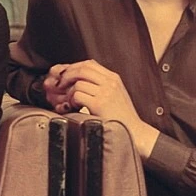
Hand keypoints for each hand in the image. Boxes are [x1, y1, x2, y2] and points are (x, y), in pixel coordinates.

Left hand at [44, 60, 160, 158]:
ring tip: (71, 101)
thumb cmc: (123, 117)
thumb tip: (81, 79)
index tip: (66, 75)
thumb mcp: (115, 94)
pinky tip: (75, 107)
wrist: (133, 131)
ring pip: (78, 82)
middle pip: (82, 69)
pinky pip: (78, 95)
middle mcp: (110, 82)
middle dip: (67, 76)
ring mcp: (105, 92)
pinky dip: (72, 100)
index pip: (89, 63)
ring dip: (69, 92)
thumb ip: (102, 85)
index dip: (74, 67)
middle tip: (61, 85)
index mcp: (113, 78)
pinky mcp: (99, 104)